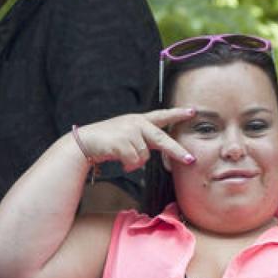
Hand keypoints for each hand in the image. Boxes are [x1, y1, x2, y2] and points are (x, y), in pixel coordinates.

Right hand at [71, 108, 196, 172]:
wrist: (84, 142)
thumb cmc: (108, 140)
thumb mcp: (128, 134)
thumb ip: (144, 138)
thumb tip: (158, 152)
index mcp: (140, 120)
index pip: (162, 115)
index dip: (178, 114)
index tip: (193, 111)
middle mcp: (136, 123)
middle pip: (162, 139)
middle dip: (177, 151)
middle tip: (190, 160)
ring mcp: (129, 132)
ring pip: (144, 156)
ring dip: (135, 162)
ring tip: (124, 159)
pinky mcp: (122, 142)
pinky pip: (134, 161)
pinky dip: (128, 165)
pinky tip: (120, 162)